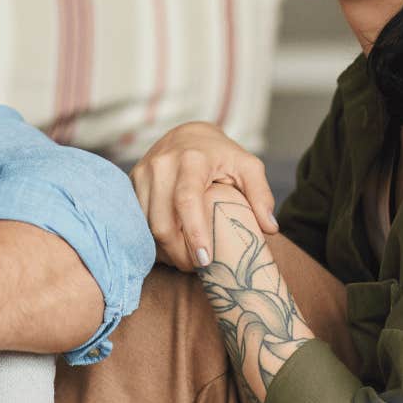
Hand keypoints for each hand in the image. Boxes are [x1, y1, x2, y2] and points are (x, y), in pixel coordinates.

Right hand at [131, 121, 278, 270]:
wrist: (186, 134)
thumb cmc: (221, 154)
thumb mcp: (248, 167)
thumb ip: (261, 195)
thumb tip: (269, 229)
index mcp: (192, 160)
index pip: (186, 200)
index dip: (194, 233)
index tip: (205, 260)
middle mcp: (162, 164)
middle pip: (161, 220)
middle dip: (177, 252)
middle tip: (197, 268)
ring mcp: (143, 173)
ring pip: (146, 225)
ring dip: (164, 249)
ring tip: (184, 259)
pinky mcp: (132, 182)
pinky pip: (137, 220)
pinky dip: (152, 239)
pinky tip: (169, 248)